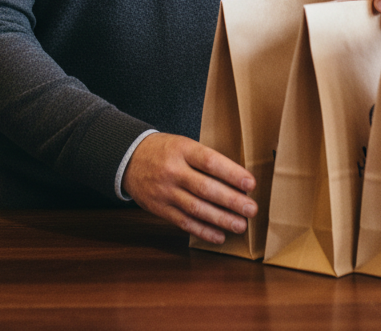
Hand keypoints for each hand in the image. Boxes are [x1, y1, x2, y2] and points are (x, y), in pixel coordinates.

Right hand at [121, 132, 256, 243]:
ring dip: (221, 219)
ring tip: (240, 225)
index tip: (250, 183)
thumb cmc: (165, 151)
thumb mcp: (183, 144)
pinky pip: (183, 222)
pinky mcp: (160, 208)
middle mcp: (173, 171)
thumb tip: (236, 181)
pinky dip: (203, 231)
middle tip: (251, 209)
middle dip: (231, 201)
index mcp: (182, 149)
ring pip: (196, 208)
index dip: (231, 173)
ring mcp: (165, 191)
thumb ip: (205, 160)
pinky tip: (219, 236)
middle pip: (205, 188)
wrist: (129, 158)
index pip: (210, 161)